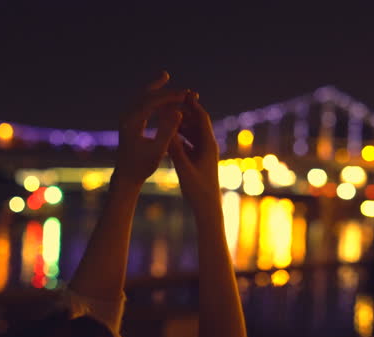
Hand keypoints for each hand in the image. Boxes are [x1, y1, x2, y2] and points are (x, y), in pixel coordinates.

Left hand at [113, 72, 186, 187]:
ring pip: (141, 99)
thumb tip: (177, 112)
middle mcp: (127, 118)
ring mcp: (127, 120)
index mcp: (132, 123)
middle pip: (142, 95)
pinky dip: (152, 100)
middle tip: (167, 74)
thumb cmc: (142, 167)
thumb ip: (167, 131)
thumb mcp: (157, 151)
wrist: (126, 177)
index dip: (169, 95)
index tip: (184, 93)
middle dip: (157, 86)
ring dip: (154, 90)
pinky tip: (161, 100)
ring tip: (165, 79)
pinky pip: (141, 106)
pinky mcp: (129, 124)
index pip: (151, 101)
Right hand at [168, 92, 220, 208]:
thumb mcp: (184, 169)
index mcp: (208, 145)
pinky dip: (179, 136)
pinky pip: (188, 142)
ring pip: (191, 132)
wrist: (207, 207)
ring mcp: (203, 152)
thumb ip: (176, 151)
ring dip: (179, 123)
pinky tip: (166, 133)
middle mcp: (208, 146)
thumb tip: (169, 133)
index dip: (192, 105)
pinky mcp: (198, 159)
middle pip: (196, 122)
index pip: (201, 118)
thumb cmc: (198, 190)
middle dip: (183, 110)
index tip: (181, 93)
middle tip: (168, 100)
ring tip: (164, 113)